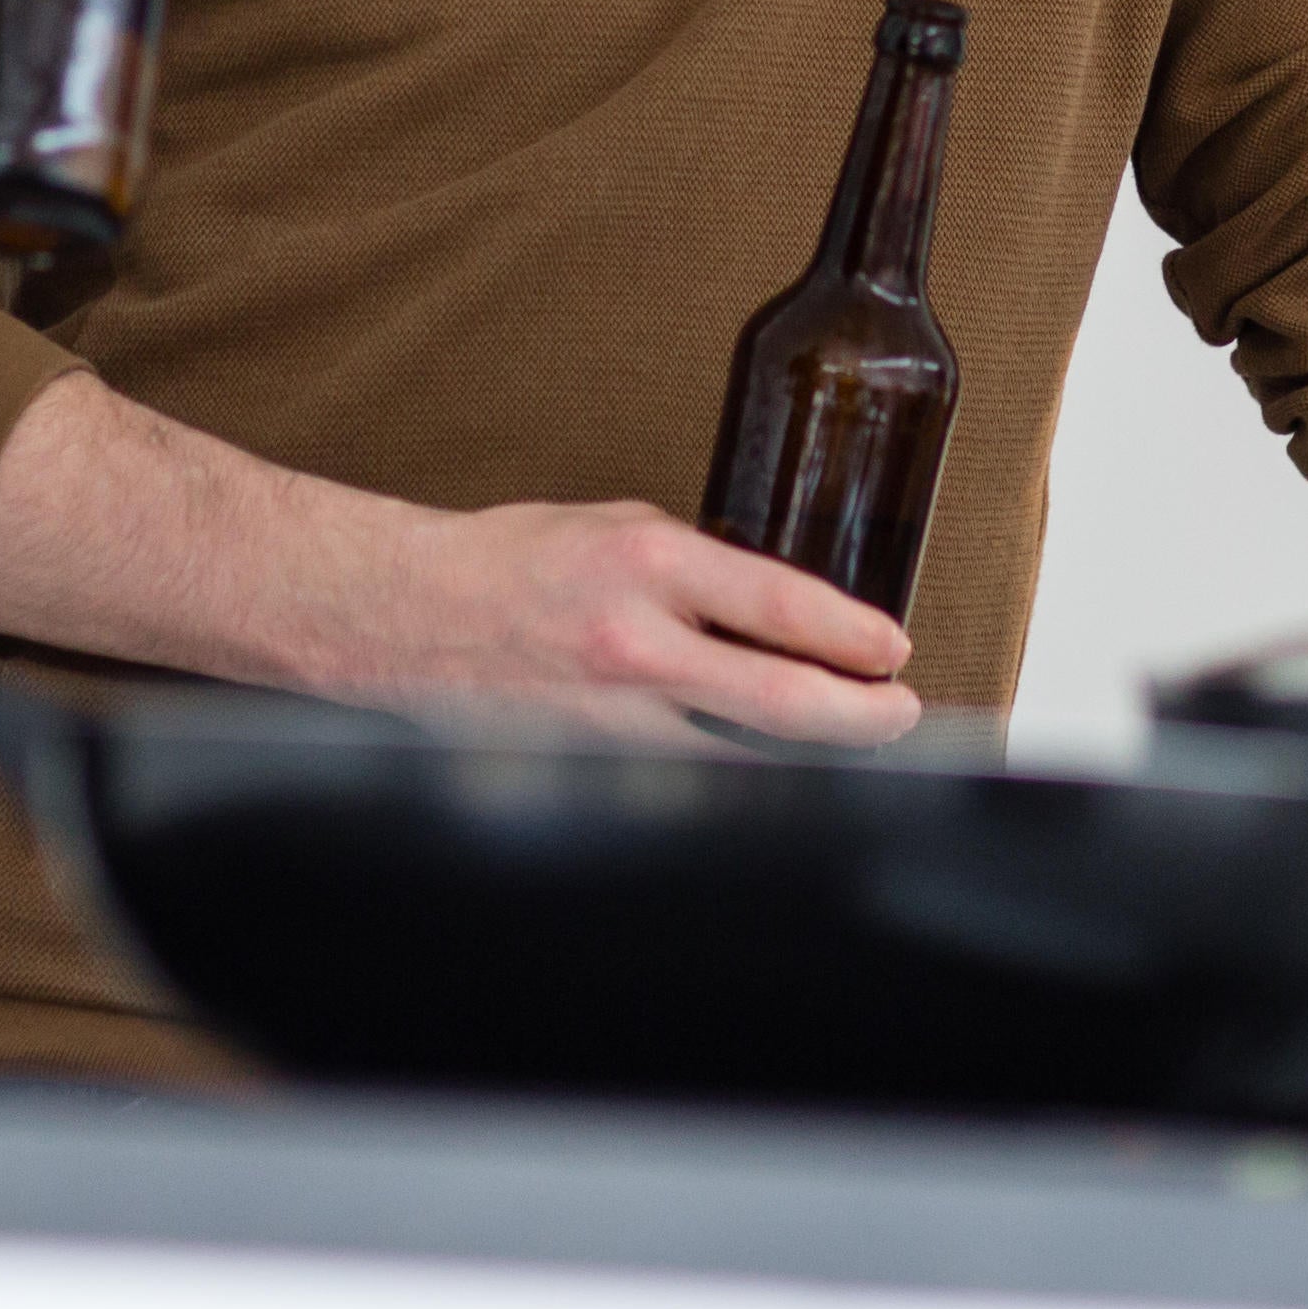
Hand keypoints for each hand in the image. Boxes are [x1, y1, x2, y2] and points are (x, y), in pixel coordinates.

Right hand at [350, 500, 922, 748]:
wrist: (406, 619)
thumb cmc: (511, 564)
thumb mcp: (617, 527)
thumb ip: (697, 568)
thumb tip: (774, 609)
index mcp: (645, 563)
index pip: (781, 604)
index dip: (852, 636)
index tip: (893, 649)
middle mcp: (634, 646)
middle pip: (782, 703)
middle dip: (861, 716)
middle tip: (900, 713)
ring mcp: (612, 721)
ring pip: (744, 759)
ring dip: (808, 755)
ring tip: (850, 740)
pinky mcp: (590, 767)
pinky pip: (687, 782)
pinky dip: (735, 778)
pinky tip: (765, 772)